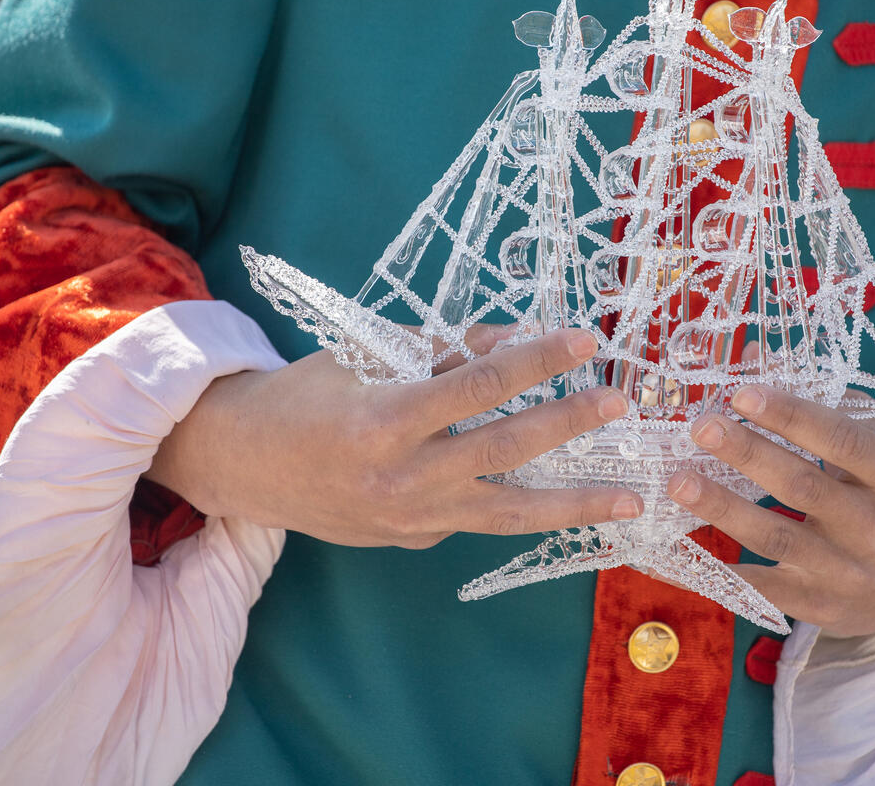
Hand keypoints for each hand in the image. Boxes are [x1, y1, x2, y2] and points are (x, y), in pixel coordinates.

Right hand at [147, 325, 641, 547]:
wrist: (243, 465)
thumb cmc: (303, 396)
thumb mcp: (365, 355)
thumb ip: (442, 348)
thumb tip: (515, 335)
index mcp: (386, 420)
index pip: (479, 385)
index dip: (536, 360)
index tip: (583, 340)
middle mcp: (403, 478)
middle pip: (505, 450)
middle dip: (569, 424)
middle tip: (619, 404)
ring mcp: (411, 519)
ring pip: (509, 514)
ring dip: (576, 506)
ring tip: (631, 501)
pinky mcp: (414, 541)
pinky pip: (477, 522)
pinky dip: (520, 511)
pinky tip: (564, 505)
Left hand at [667, 385, 874, 649]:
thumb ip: (828, 399)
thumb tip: (753, 356)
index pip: (842, 440)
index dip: (791, 415)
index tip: (743, 392)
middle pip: (803, 487)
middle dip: (748, 454)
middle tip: (702, 427)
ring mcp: (847, 573)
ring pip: (775, 537)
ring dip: (721, 508)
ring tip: (678, 481)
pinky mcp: (821, 607)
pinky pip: (758, 588)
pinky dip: (711, 571)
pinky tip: (670, 551)